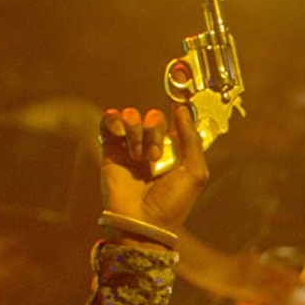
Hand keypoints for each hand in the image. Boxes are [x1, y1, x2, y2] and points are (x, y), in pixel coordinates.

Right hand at [98, 103, 207, 235]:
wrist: (143, 223)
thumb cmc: (173, 203)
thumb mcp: (195, 172)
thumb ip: (192, 139)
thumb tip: (182, 109)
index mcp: (175, 152)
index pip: (176, 121)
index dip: (180, 104)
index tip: (180, 80)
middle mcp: (152, 147)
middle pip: (154, 118)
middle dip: (156, 132)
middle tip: (155, 156)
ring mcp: (130, 148)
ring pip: (132, 118)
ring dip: (137, 134)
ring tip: (139, 158)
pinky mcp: (109, 151)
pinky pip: (109, 122)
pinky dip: (114, 122)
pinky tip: (120, 134)